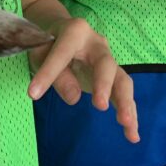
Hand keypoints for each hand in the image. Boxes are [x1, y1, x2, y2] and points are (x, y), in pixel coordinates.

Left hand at [27, 17, 138, 142]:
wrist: (63, 31)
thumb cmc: (50, 43)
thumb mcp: (42, 52)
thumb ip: (55, 74)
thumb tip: (74, 98)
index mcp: (76, 32)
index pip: (62, 53)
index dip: (48, 72)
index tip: (33, 93)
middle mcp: (98, 45)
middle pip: (106, 64)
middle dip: (104, 84)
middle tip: (99, 105)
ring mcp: (109, 61)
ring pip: (122, 80)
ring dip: (125, 103)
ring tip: (126, 124)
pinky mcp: (113, 78)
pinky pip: (123, 95)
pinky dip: (129, 113)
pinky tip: (132, 134)